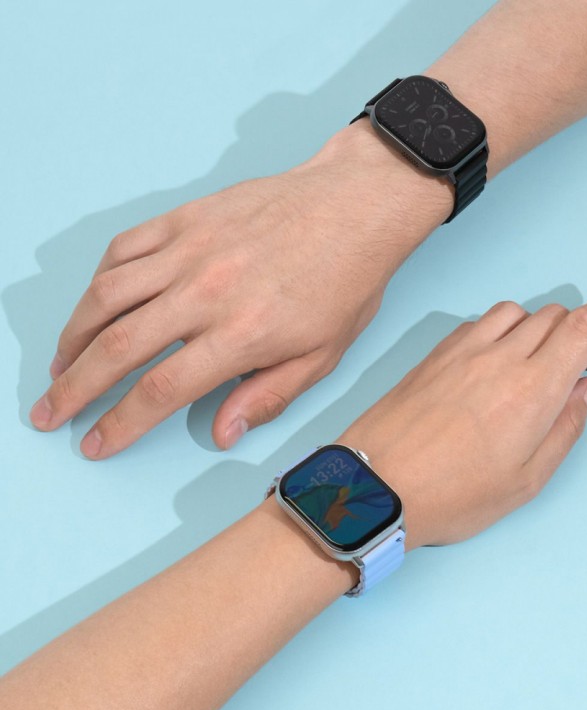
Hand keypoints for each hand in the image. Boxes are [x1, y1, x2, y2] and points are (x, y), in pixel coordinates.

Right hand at [29, 121, 453, 457]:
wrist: (355, 207)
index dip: (120, 422)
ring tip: (60, 365)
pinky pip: (125, 248)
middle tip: (48, 412)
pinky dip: (101, 279)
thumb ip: (268, 395)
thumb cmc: (346, 282)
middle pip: (118, 347)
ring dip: (74, 335)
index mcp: (242, 334)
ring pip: (108, 296)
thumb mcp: (323, 355)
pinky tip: (95, 302)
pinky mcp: (187, 217)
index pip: (161, 390)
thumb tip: (221, 432)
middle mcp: (205, 292)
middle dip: (75, 388)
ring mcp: (191, 249)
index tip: (95, 442)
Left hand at [338, 274, 586, 549]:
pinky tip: (497, 359)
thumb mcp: (524, 480)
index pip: (586, 328)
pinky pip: (480, 323)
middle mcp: (499, 358)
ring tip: (542, 362)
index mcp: (531, 389)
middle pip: (556, 317)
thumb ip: (564, 428)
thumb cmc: (451, 495)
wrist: (375, 486)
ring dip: (542, 328)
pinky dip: (502, 330)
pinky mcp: (435, 354)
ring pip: (517, 313)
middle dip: (585, 332)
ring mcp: (462, 351)